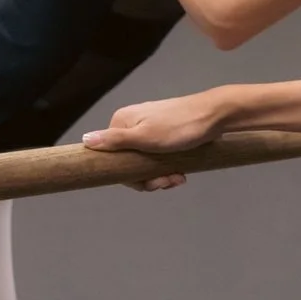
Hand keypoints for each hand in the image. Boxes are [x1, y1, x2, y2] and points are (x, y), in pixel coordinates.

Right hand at [84, 89, 240, 190]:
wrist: (216, 116)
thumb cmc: (180, 126)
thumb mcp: (146, 137)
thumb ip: (115, 141)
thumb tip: (85, 140)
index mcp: (121, 122)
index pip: (111, 159)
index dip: (127, 176)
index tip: (147, 183)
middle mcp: (132, 125)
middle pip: (129, 164)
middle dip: (149, 178)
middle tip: (168, 180)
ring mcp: (149, 131)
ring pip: (145, 165)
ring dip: (161, 176)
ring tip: (178, 177)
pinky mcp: (164, 138)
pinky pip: (158, 160)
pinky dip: (168, 169)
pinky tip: (181, 174)